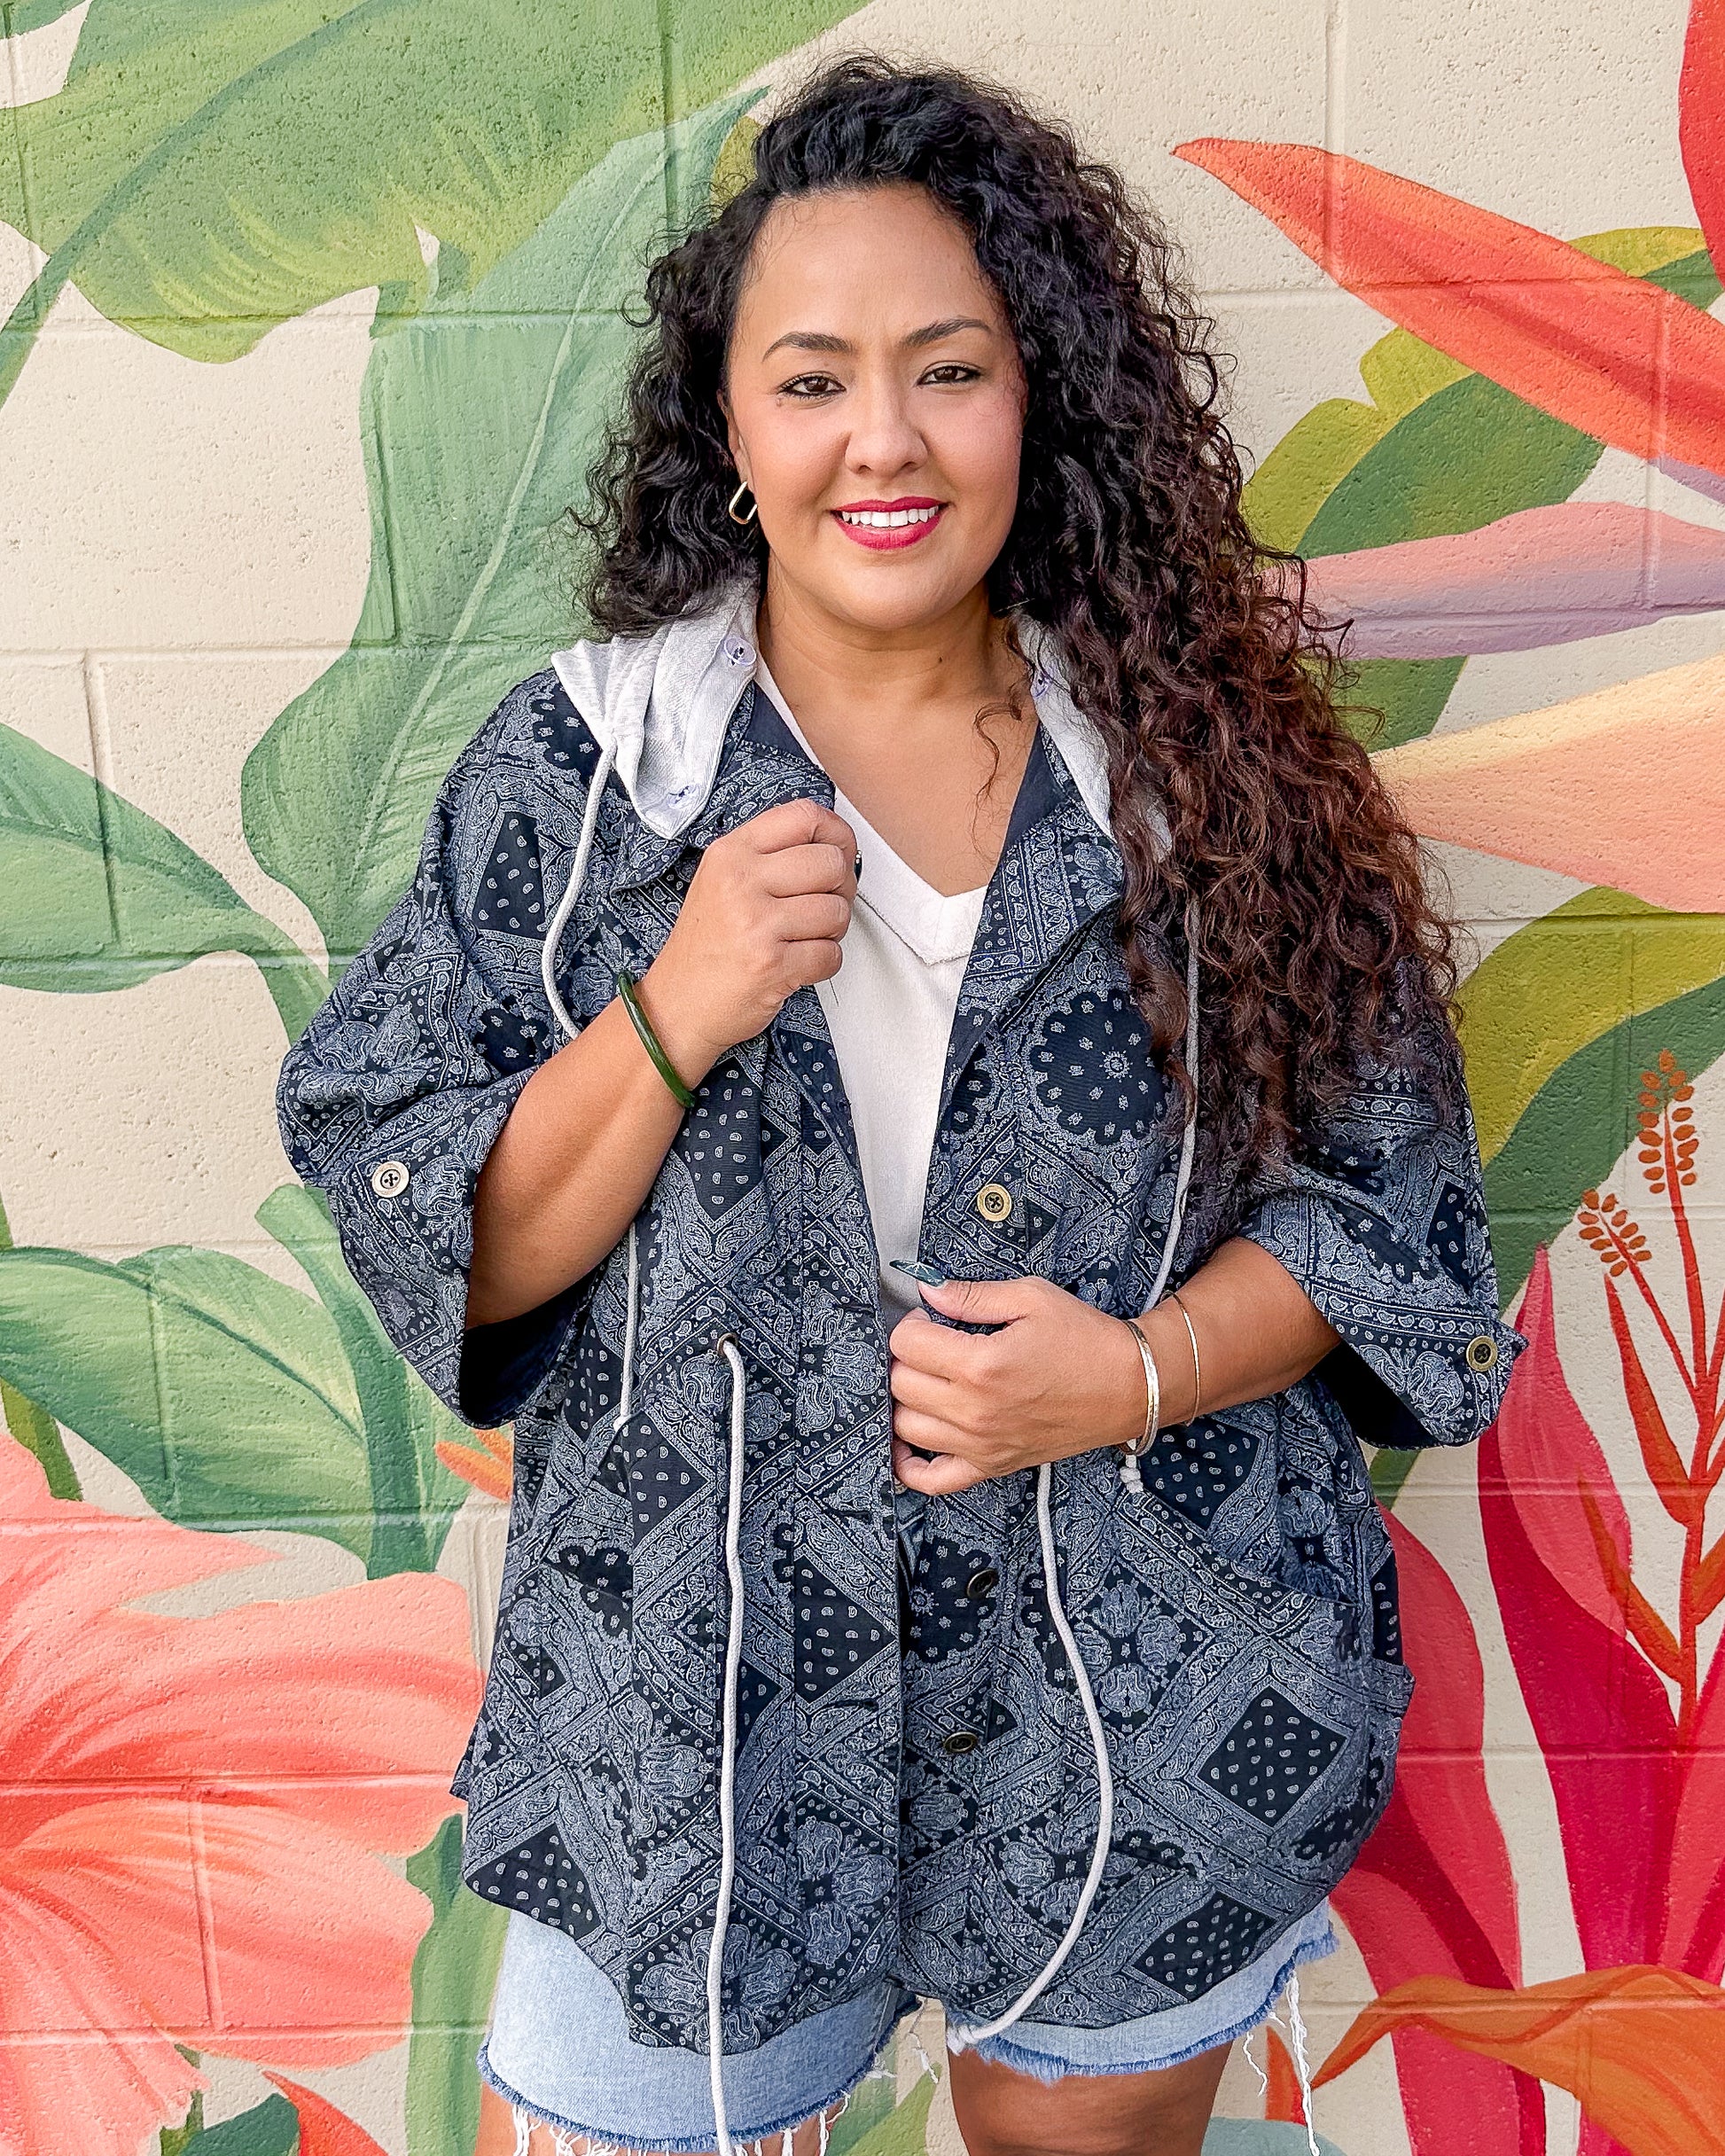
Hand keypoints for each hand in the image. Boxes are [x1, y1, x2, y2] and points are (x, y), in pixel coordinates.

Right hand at [635, 799, 857, 1085]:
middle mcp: (741, 881)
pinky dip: (824, 963)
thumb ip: (769, 856)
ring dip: (832, 931)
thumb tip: (835, 845)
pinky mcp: (772, 965)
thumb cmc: (705, 946)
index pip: (804, 816)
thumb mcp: (721, 880)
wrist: (677, 1005)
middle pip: (831, 862)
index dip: (836, 834)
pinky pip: (831, 954)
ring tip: (804, 938)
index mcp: (730, 852)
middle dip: (840, 888)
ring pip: (837, 910)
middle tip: (823, 904)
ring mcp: (756, 923)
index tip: (839, 852)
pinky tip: (797, 963)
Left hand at [888, 1275, 1153, 1496]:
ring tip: (926, 1380)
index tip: (928, 1317)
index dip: (911, 1322)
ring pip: (905, 1427)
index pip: (907, 1344)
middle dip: (905, 1357)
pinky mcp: (992, 1466)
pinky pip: (932, 1480)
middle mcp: (975, 1410)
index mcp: (982, 1364)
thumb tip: (926, 1289)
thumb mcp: (1031, 1298)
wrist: (1129, 1386)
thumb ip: (972, 1295)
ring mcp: (981, 1444)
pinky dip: (909, 1465)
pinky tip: (910, 1440)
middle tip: (928, 1344)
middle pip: (899, 1384)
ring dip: (905, 1400)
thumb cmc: (1084, 1339)